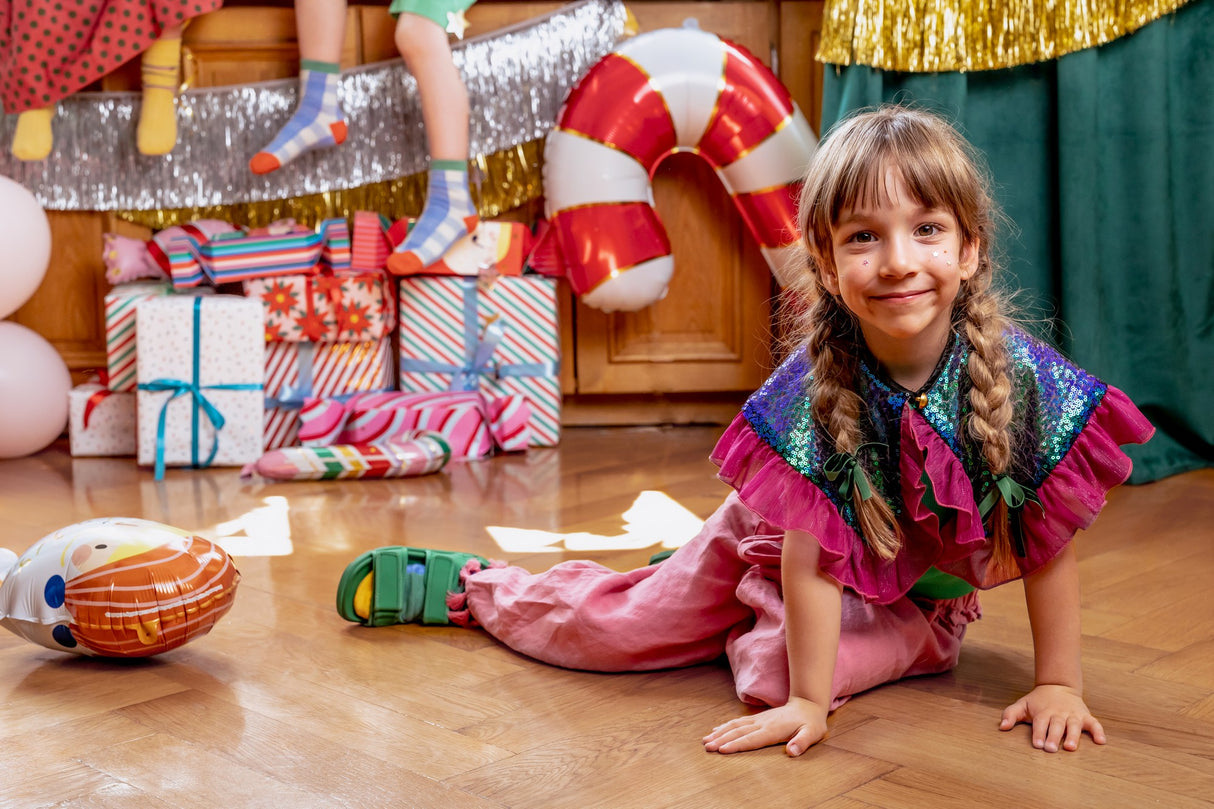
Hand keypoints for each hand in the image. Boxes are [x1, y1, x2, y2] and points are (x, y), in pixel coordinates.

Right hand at [703, 696, 827, 756]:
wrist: (808, 704)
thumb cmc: (811, 723)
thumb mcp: (812, 734)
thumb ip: (802, 743)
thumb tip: (791, 752)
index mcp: (773, 730)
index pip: (751, 739)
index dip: (736, 745)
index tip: (722, 750)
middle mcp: (762, 724)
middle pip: (738, 732)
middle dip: (721, 740)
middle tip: (707, 747)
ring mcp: (759, 720)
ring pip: (735, 726)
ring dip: (720, 733)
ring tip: (705, 740)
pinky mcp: (758, 719)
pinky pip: (738, 722)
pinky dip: (725, 726)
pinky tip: (716, 730)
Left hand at [999, 684, 1106, 751]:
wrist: (1058, 686)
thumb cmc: (1038, 702)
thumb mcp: (1022, 704)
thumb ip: (1010, 714)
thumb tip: (1001, 727)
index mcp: (1043, 712)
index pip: (1040, 723)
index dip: (1038, 733)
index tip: (1037, 744)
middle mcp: (1058, 714)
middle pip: (1056, 726)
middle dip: (1053, 737)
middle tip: (1050, 749)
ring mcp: (1073, 715)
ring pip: (1073, 725)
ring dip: (1073, 736)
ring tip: (1070, 747)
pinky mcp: (1085, 717)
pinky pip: (1094, 724)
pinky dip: (1098, 731)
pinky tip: (1101, 741)